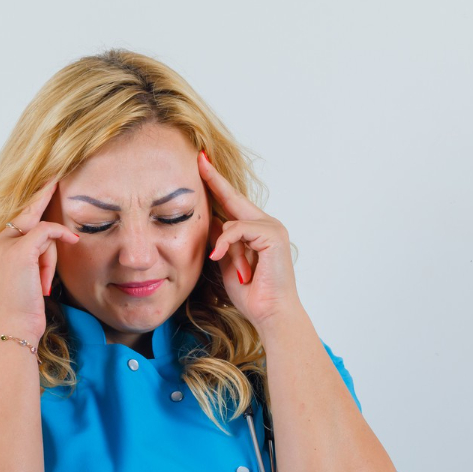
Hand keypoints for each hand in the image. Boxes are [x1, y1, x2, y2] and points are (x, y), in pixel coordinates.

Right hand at [0, 177, 80, 341]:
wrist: (11, 331)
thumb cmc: (20, 315)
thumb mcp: (22, 283)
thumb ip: (29, 261)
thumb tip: (50, 244)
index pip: (15, 222)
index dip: (31, 205)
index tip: (44, 187)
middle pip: (28, 221)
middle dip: (43, 197)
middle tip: (56, 176)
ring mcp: (4, 246)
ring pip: (40, 231)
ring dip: (51, 259)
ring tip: (42, 287)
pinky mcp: (19, 251)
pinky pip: (46, 231)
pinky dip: (60, 235)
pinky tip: (71, 239)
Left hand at [199, 149, 302, 328]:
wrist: (269, 313)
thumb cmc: (251, 293)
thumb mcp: (226, 262)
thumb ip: (220, 241)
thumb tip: (207, 222)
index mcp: (256, 230)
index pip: (231, 203)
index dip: (216, 185)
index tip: (202, 165)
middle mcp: (266, 224)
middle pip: (234, 198)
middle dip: (214, 179)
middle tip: (199, 159)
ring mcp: (272, 227)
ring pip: (234, 218)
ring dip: (222, 241)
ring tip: (224, 262)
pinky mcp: (273, 235)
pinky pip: (239, 229)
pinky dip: (226, 242)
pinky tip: (220, 257)